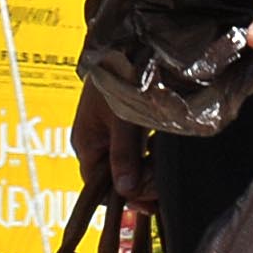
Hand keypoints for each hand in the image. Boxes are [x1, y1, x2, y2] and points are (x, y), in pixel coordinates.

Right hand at [70, 85, 153, 212]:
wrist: (124, 48)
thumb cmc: (120, 79)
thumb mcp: (124, 120)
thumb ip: (125, 155)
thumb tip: (126, 191)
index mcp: (87, 143)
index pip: (96, 186)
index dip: (121, 198)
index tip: (148, 203)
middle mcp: (94, 143)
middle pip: (114, 179)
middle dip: (139, 186)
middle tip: (163, 189)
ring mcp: (107, 136)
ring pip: (127, 167)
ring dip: (147, 173)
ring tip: (165, 174)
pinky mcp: (122, 128)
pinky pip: (135, 153)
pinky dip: (150, 159)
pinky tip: (164, 158)